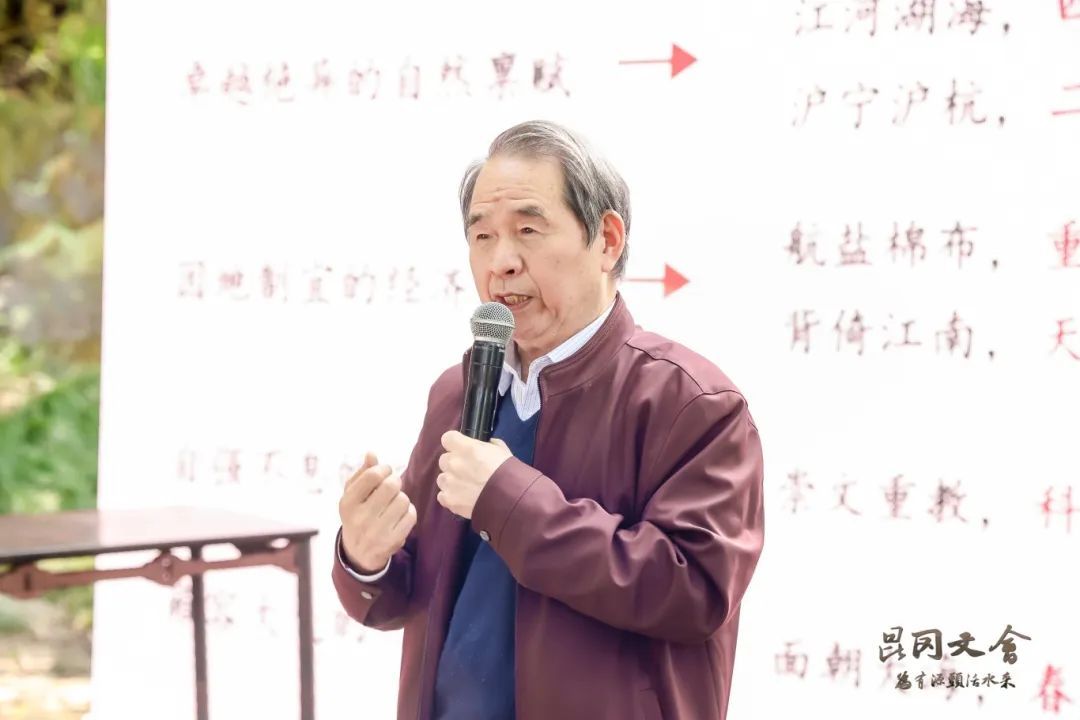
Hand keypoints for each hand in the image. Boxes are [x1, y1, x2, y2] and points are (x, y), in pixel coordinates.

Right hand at [338, 452, 416, 572]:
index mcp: (347, 504)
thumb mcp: (352, 495)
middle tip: (392, 486)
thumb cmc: (357, 514)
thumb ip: (362, 473)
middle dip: (394, 482)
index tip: (386, 471)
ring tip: (393, 503)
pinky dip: (409, 512)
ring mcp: (377, 532)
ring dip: (401, 498)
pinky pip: (411, 516)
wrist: (358, 553)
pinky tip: (399, 515)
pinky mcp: (393, 541)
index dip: (384, 469)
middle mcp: (360, 519)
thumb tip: (371, 453)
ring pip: (403, 500)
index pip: (372, 476)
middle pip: (390, 486)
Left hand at [436, 431, 512, 518]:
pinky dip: (450, 496)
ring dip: (451, 480)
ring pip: (442, 478)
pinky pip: (442, 495)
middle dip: (453, 463)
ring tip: (465, 487)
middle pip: (444, 459)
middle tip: (467, 470)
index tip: (460, 448)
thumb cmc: (507, 472)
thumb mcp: (500, 450)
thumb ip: (486, 445)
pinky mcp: (448, 500)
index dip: (454, 443)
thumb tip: (482, 446)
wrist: (508, 499)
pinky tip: (462, 498)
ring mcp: (449, 482)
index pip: (447, 438)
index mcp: (466, 448)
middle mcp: (453, 463)